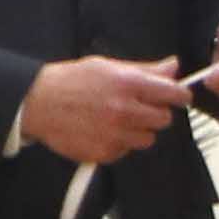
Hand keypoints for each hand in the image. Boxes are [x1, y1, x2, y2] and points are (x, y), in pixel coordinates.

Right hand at [18, 58, 191, 164]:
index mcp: (128, 84)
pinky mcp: (104, 153)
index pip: (172, 94)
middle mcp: (124, 110)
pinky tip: (103, 130)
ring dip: (139, 130)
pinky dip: (120, 144)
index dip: (179, 95)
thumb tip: (173, 67)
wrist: (38, 103)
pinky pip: (126, 151)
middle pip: (164, 120)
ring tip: (119, 120)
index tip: (179, 97)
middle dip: (156, 113)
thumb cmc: (72, 81)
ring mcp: (114, 134)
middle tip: (141, 107)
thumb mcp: (108, 66)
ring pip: (148, 139)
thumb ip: (145, 69)